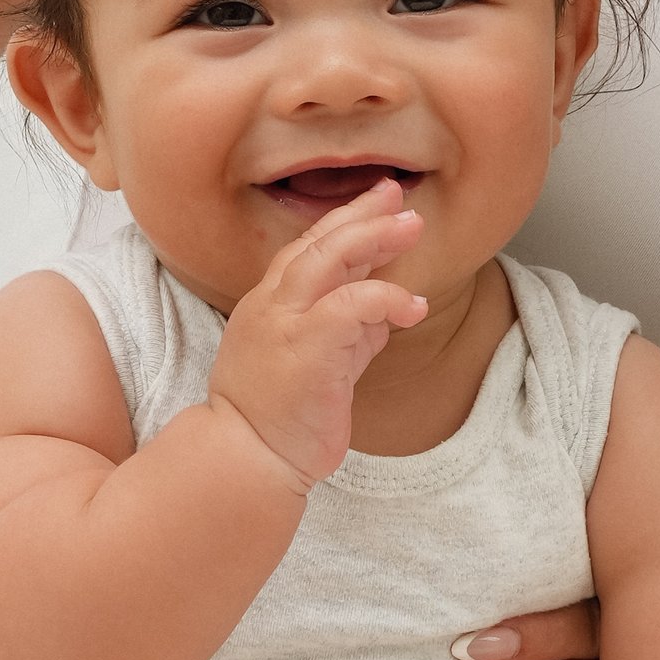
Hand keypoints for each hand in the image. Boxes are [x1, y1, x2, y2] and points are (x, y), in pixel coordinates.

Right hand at [207, 181, 427, 486]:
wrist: (246, 462)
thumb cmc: (279, 421)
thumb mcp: (316, 365)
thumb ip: (345, 334)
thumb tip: (382, 312)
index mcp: (269, 307)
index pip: (306, 251)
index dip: (342, 223)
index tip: (378, 203)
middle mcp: (271, 306)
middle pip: (317, 242)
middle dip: (361, 214)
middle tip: (398, 197)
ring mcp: (285, 323)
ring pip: (329, 258)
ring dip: (374, 238)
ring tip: (412, 228)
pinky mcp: (307, 347)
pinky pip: (352, 304)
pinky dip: (387, 297)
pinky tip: (414, 306)